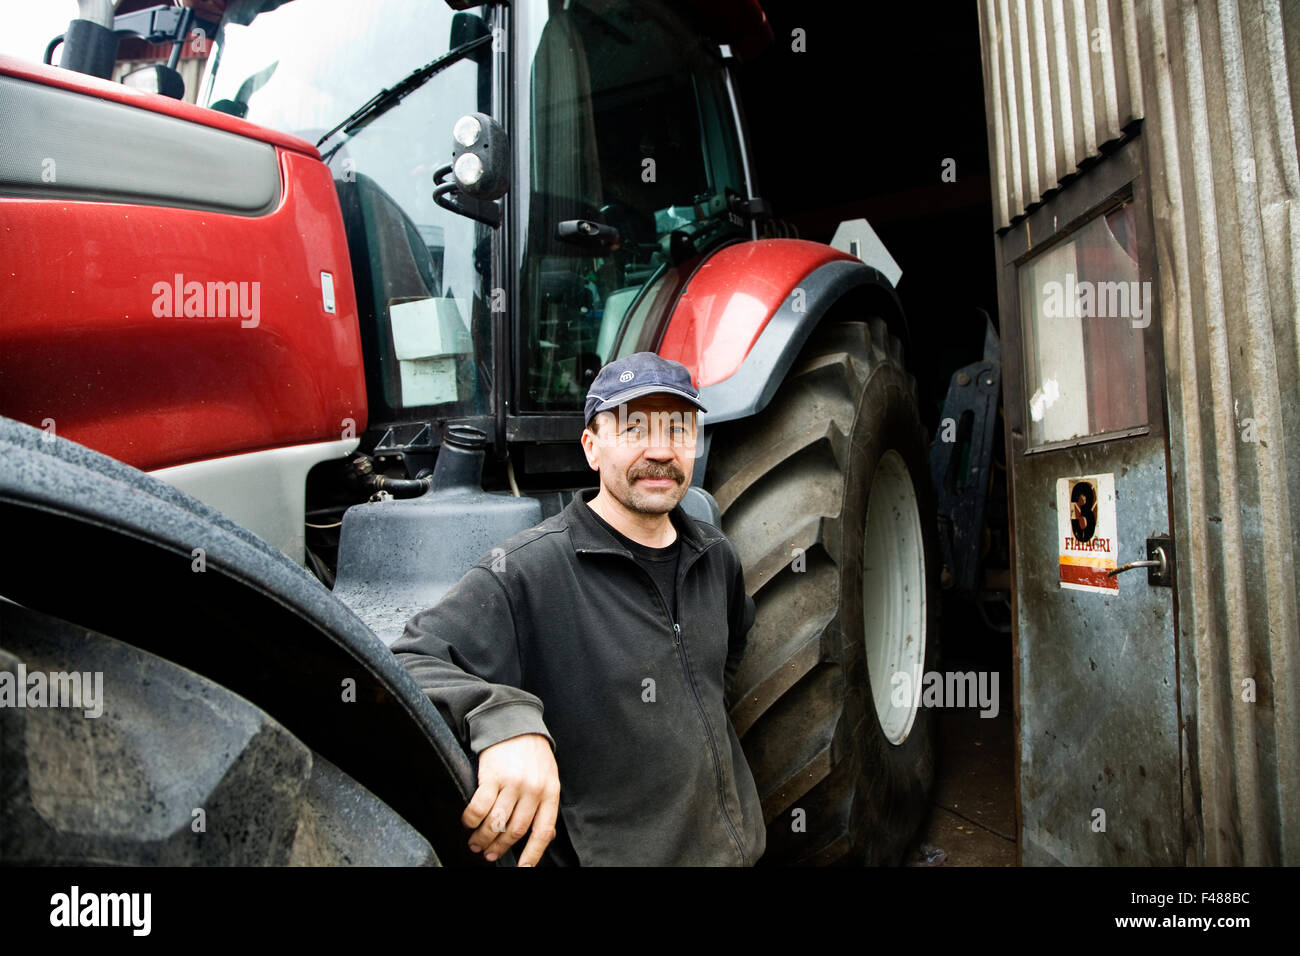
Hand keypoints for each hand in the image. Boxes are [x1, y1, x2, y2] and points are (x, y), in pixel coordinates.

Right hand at [462, 733, 560, 865]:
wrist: (514, 722)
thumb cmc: (531, 754)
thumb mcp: (548, 777)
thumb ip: (545, 804)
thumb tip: (545, 836)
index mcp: (550, 793)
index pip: (543, 832)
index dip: (532, 855)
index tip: (523, 869)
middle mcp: (533, 790)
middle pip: (514, 831)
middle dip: (499, 848)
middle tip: (488, 855)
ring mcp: (512, 783)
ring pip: (495, 823)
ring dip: (482, 838)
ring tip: (475, 843)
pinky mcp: (492, 776)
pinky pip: (479, 807)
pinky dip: (471, 820)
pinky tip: (467, 823)